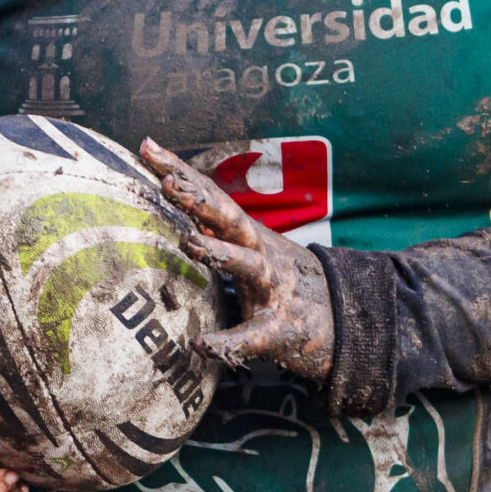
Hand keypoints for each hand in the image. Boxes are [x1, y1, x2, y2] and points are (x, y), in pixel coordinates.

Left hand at [139, 140, 333, 382]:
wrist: (344, 318)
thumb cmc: (280, 279)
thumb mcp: (251, 247)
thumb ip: (214, 229)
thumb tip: (168, 204)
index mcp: (249, 234)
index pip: (211, 195)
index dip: (180, 171)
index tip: (146, 146)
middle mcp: (262, 253)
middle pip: (230, 219)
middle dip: (200, 201)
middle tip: (168, 185)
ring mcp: (274, 290)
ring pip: (248, 266)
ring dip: (220, 252)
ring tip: (188, 242)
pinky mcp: (279, 329)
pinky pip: (251, 336)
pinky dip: (227, 341)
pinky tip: (201, 345)